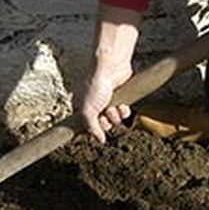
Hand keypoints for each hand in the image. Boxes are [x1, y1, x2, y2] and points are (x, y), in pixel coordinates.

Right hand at [78, 4, 140, 143]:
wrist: (112, 68)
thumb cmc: (95, 85)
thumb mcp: (87, 109)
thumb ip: (91, 127)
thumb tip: (100, 140)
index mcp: (84, 107)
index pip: (87, 126)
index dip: (93, 129)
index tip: (96, 130)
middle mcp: (96, 105)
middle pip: (103, 125)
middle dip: (106, 123)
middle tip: (105, 116)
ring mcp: (109, 102)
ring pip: (115, 120)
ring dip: (116, 116)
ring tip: (114, 107)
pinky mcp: (121, 99)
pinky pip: (124, 113)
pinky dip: (124, 111)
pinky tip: (123, 106)